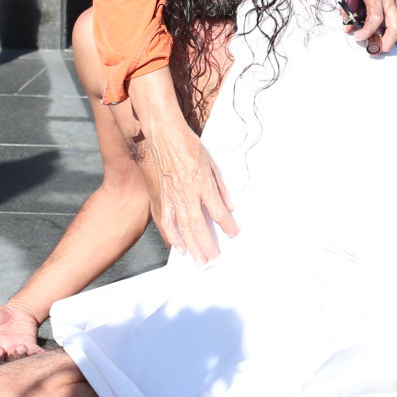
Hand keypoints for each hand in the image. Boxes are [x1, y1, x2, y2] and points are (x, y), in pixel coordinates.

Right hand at [129, 68, 235, 261]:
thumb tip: (229, 206)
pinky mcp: (162, 197)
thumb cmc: (189, 146)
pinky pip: (167, 221)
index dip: (228, 226)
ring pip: (183, 228)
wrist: (164, 136)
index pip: (218, 212)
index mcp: (203, 184)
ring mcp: (173, 197)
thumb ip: (220, 187)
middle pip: (199, 226)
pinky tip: (179, 247)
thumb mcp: (212, 163)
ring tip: (198, 260)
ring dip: (192, 246)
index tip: (234, 234)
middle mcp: (188, 194)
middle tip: (213, 259)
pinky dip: (172, 236)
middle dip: (208, 245)